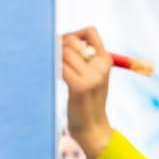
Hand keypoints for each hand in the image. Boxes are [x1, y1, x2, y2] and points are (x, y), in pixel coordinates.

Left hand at [62, 26, 113, 158]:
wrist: (93, 127)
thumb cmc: (88, 101)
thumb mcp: (94, 76)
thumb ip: (85, 59)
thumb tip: (63, 38)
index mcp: (105, 60)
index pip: (90, 31)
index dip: (74, 33)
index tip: (66, 45)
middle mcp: (101, 66)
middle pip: (72, 40)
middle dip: (58, 46)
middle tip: (53, 59)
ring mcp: (91, 76)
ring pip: (64, 53)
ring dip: (54, 59)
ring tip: (55, 70)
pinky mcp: (79, 87)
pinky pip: (60, 67)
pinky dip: (53, 69)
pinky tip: (55, 78)